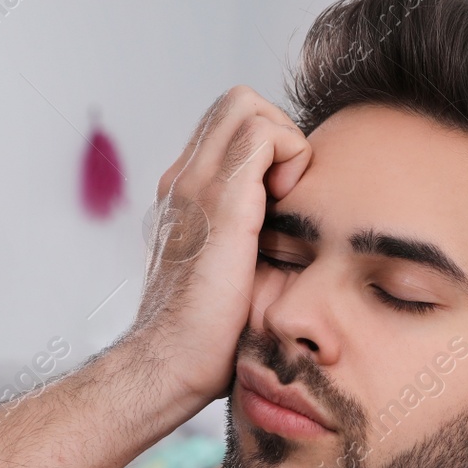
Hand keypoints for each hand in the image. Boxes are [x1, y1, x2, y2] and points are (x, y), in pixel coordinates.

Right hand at [129, 86, 311, 405]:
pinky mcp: (220, 202)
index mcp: (186, 195)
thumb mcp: (233, 275)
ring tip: (288, 197)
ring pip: (246, 104)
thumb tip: (298, 237)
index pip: (229, 129)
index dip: (268, 149)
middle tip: (289, 190)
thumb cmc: (207, 338)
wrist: (170, 364)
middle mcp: (184, 179)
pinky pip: (262, 132)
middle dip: (278, 133)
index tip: (283, 200)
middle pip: (236, 103)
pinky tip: (289, 205)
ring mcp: (196, 185)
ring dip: (285, 141)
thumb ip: (251, 242)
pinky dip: (290, 155)